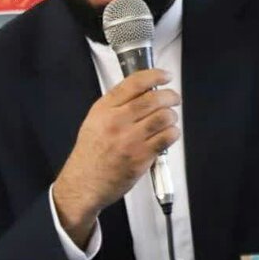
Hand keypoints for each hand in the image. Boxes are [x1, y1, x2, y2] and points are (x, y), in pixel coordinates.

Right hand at [53, 69, 180, 246]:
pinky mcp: (141, 157)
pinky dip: (173, 133)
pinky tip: (168, 134)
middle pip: (154, 99)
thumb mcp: (94, 120)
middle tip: (173, 99)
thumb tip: (143, 90)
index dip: (155, 75)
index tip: (165, 76)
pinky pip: (167, 138)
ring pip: (164, 117)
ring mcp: (130, 140)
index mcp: (104, 109)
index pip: (134, 83)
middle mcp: (117, 121)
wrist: (84, 183)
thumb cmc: (90, 153)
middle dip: (170, 96)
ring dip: (172, 116)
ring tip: (169, 119)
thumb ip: (116, 105)